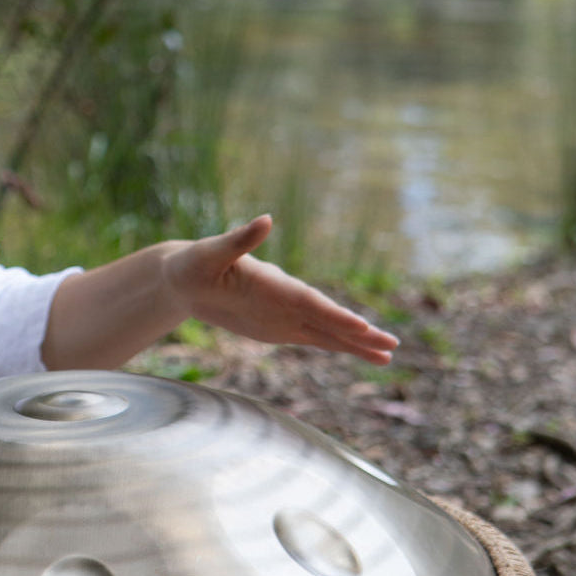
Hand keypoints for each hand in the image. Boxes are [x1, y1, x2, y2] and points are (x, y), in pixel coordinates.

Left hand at [162, 215, 399, 364]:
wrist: (184, 278)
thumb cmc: (194, 263)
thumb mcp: (212, 252)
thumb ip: (240, 240)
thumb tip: (265, 219)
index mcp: (274, 282)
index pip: (309, 301)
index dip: (334, 314)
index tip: (360, 327)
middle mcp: (286, 298)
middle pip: (328, 318)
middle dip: (358, 332)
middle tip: (391, 343)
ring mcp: (285, 314)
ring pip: (327, 332)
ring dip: (356, 344)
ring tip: (388, 355)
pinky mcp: (277, 328)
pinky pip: (312, 340)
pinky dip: (337, 347)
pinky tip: (362, 354)